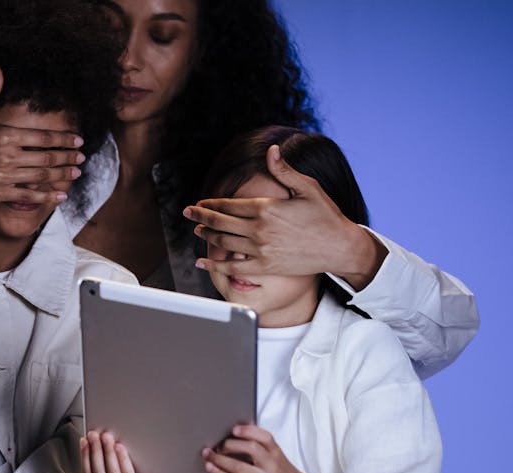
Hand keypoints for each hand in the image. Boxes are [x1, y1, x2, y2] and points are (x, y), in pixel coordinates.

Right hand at [0, 65, 86, 203]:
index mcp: (4, 134)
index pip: (43, 137)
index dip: (64, 139)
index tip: (78, 140)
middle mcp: (6, 156)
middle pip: (47, 157)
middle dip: (68, 157)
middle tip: (82, 157)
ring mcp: (2, 176)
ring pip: (41, 176)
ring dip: (62, 174)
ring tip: (76, 172)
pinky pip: (28, 196)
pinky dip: (47, 197)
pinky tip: (61, 195)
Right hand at [81, 431, 176, 472]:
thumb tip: (100, 453)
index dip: (84, 456)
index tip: (84, 441)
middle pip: (97, 471)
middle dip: (94, 450)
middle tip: (94, 434)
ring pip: (110, 472)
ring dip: (107, 451)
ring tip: (106, 437)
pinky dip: (122, 459)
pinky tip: (120, 448)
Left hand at [184, 145, 385, 290]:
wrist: (340, 248)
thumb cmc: (326, 216)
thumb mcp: (308, 188)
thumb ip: (285, 171)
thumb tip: (271, 150)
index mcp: (266, 208)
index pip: (228, 205)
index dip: (210, 204)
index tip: (198, 203)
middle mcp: (259, 229)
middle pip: (220, 222)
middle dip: (199, 217)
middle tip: (186, 214)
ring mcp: (261, 249)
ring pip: (223, 243)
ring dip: (207, 236)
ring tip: (197, 231)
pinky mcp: (265, 266)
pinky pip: (233, 268)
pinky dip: (214, 265)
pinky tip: (201, 262)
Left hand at [202, 424, 308, 472]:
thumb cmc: (281, 471)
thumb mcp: (276, 454)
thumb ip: (260, 444)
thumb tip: (235, 431)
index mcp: (276, 452)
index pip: (265, 437)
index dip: (248, 431)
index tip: (234, 429)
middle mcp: (272, 465)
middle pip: (251, 450)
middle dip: (230, 445)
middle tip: (216, 444)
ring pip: (240, 468)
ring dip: (220, 460)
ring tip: (208, 455)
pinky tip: (212, 468)